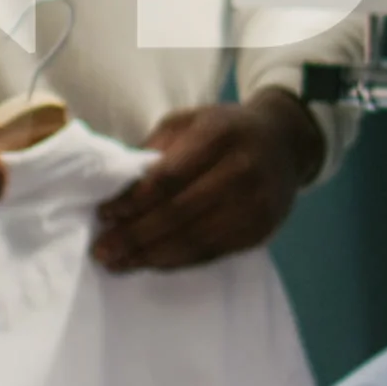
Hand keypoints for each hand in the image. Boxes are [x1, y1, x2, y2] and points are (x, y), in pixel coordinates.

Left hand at [93, 90, 326, 270]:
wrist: (284, 143)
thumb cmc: (223, 130)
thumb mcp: (188, 122)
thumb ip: (155, 150)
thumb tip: (117, 188)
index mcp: (218, 134)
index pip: (169, 176)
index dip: (133, 200)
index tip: (104, 214)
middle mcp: (242, 169)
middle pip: (179, 212)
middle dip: (135, 235)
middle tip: (102, 250)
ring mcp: (256, 204)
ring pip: (196, 239)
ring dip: (152, 256)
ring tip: (120, 263)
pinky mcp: (262, 230)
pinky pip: (213, 252)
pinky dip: (179, 261)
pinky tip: (153, 263)